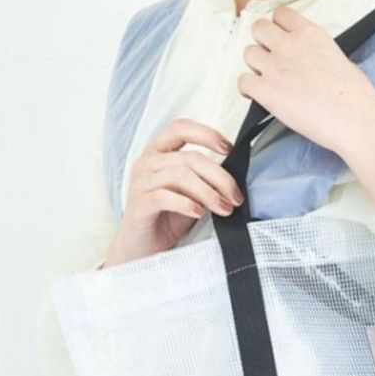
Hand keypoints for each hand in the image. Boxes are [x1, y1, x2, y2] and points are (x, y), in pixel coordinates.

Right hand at [103, 118, 244, 266]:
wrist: (143, 247)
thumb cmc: (168, 217)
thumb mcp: (191, 193)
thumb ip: (205, 179)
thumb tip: (234, 178)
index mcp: (159, 152)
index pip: (181, 128)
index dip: (207, 134)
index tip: (229, 149)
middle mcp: (148, 162)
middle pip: (190, 158)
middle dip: (219, 177)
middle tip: (236, 197)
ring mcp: (140, 181)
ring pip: (180, 175)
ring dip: (208, 193)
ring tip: (224, 209)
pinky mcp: (139, 203)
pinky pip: (164, 196)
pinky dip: (186, 203)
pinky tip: (199, 212)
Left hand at [238, 5, 374, 154]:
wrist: (354, 119)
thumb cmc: (355, 97)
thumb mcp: (340, 60)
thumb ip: (318, 54)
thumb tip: (311, 64)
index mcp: (311, 34)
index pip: (281, 14)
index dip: (278, 28)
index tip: (280, 39)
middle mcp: (290, 45)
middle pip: (259, 28)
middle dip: (262, 43)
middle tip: (271, 60)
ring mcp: (276, 67)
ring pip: (248, 53)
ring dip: (255, 66)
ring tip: (267, 80)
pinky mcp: (266, 91)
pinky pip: (242, 82)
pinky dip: (247, 89)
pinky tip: (258, 96)